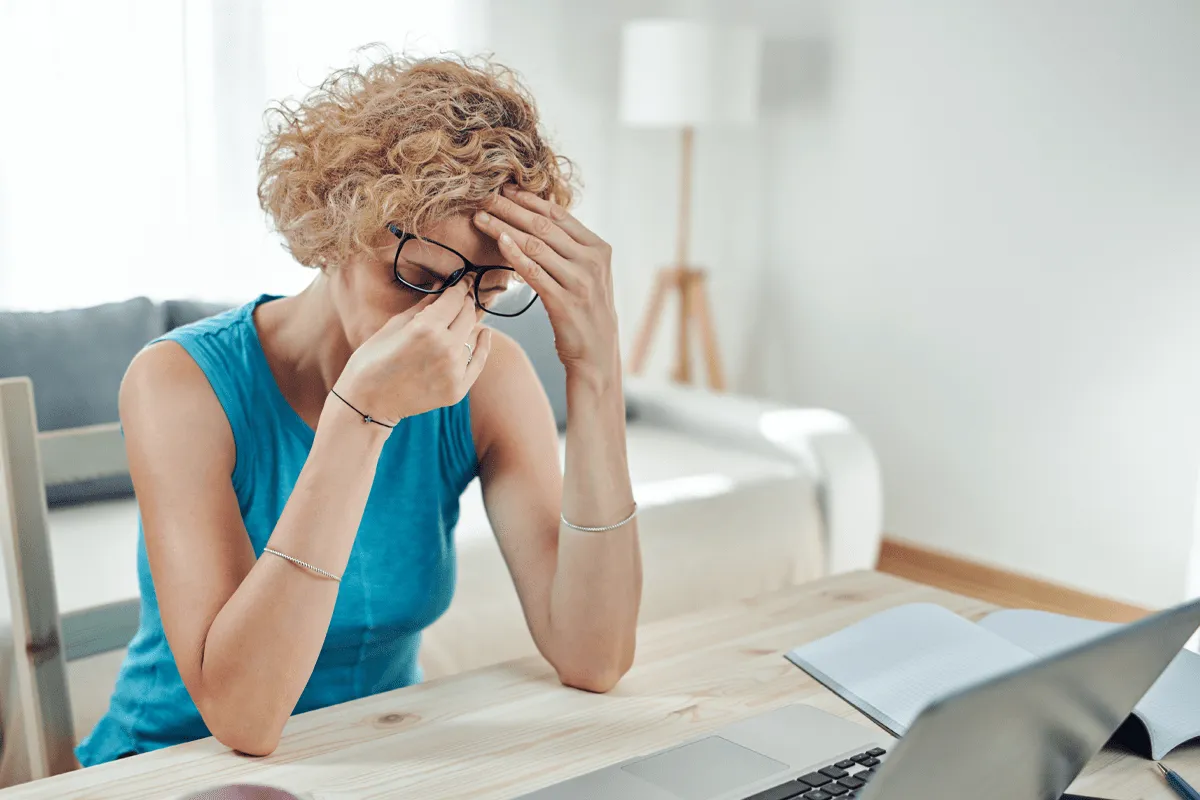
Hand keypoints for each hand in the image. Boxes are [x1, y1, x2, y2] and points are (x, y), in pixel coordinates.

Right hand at [334, 282, 492, 423]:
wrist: (368, 402)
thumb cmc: (372, 360)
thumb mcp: (394, 325)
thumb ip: (423, 306)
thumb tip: (441, 287)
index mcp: (426, 328)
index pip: (453, 299)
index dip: (460, 286)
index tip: (464, 280)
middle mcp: (445, 348)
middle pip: (467, 315)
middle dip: (465, 302)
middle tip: (463, 296)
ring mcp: (454, 371)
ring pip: (472, 336)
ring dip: (468, 324)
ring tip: (464, 314)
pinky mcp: (457, 390)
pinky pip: (477, 362)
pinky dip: (482, 346)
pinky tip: (484, 334)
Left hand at [474, 186, 619, 387]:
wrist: (597, 354)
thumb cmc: (587, 312)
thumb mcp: (589, 275)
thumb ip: (572, 249)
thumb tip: (543, 219)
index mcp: (599, 249)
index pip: (559, 215)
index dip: (530, 199)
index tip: (505, 189)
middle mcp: (591, 262)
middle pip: (543, 226)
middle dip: (510, 208)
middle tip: (484, 196)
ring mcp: (579, 281)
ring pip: (534, 246)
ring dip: (504, 228)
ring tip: (480, 217)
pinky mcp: (564, 302)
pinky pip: (533, 272)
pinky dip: (513, 254)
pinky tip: (497, 241)